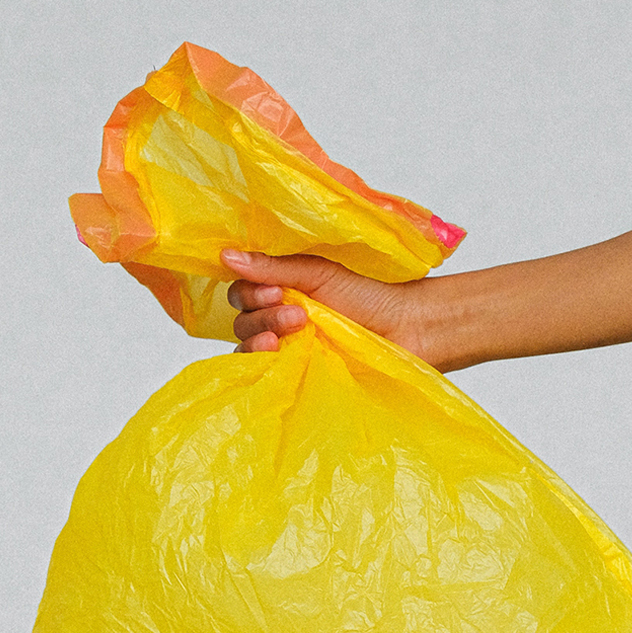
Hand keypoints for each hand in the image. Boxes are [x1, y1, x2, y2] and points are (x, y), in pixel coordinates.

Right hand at [222, 249, 429, 359]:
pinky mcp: (295, 377)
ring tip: (296, 329)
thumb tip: (225, 255)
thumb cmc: (369, 297)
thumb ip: (274, 267)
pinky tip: (277, 357)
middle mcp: (278, 321)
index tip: (276, 290)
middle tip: (297, 313)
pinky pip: (263, 375)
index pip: (242, 292)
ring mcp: (286, 351)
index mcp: (281, 291)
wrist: (406, 329)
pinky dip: (263, 366)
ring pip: (247, 347)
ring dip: (262, 337)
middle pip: (242, 320)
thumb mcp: (319, 274)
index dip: (250, 292)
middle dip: (262, 315)